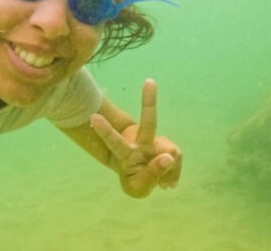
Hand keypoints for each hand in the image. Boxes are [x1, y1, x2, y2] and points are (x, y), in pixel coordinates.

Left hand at [90, 79, 182, 197]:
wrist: (145, 178)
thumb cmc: (135, 181)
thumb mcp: (139, 187)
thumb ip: (152, 174)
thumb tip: (169, 157)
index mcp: (126, 153)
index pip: (114, 142)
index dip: (105, 131)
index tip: (93, 116)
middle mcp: (141, 142)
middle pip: (148, 121)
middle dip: (149, 101)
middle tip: (150, 81)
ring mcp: (157, 143)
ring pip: (172, 155)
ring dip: (169, 173)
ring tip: (160, 182)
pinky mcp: (171, 148)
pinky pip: (177, 162)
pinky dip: (174, 174)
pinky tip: (166, 178)